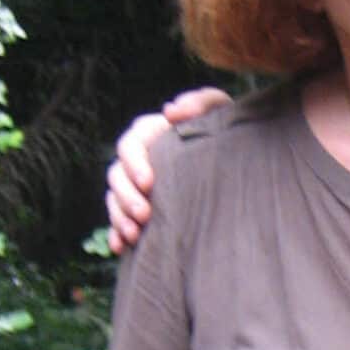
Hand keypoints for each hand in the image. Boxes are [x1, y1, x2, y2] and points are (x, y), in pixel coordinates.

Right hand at [105, 88, 226, 249]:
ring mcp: (135, 185)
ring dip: (120, 217)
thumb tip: (170, 111)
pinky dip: (116, 234)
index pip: (129, 145)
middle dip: (126, 197)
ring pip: (113, 200)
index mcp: (150, 134)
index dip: (134, 163)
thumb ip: (201, 102)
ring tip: (135, 235)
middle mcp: (138, 160)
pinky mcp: (138, 207)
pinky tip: (121, 247)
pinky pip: (118, 221)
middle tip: (146, 215)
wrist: (235, 163)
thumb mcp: (220, 111)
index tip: (149, 183)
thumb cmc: (224, 133)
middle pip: (116, 176)